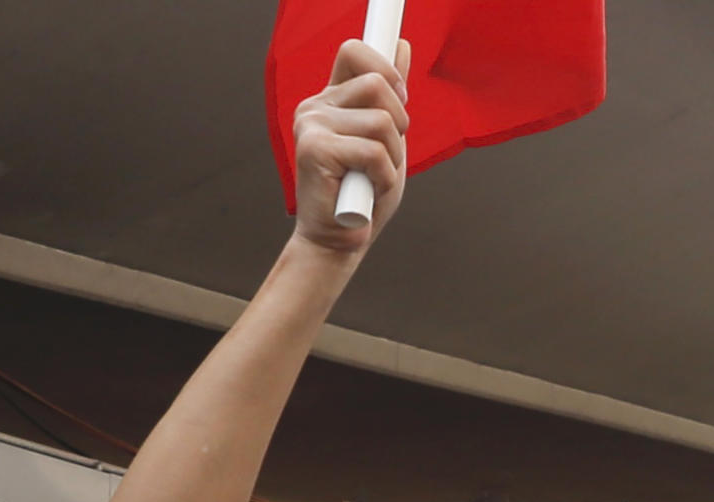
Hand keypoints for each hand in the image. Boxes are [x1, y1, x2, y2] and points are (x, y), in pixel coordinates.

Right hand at [291, 39, 409, 254]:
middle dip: (399, 122)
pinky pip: (373, 151)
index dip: (386, 68)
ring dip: (393, 157)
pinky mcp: (314, 149)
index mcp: (331, 100)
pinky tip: (368, 190)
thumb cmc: (362, 197)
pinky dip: (383, 176)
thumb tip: (402, 45)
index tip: (401, 98)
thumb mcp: (385, 140)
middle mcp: (316, 107)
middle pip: (377, 83)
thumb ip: (389, 97)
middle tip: (389, 155)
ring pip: (381, 121)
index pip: (356, 52)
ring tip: (375, 178)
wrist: (337, 244)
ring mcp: (312, 125)